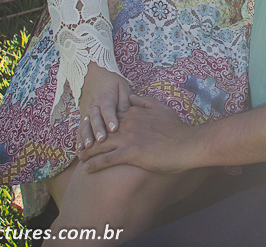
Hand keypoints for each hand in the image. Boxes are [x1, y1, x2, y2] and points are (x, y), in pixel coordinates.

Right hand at [78, 63, 131, 149]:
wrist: (92, 73)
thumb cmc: (111, 81)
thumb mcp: (122, 85)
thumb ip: (124, 99)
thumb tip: (127, 113)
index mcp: (106, 97)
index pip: (108, 109)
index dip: (110, 119)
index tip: (114, 128)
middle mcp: (94, 105)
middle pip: (95, 119)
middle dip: (97, 130)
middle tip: (101, 140)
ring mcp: (86, 111)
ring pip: (85, 124)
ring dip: (85, 136)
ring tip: (88, 147)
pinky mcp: (82, 116)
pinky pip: (79, 127)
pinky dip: (78, 137)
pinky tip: (79, 148)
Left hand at [79, 94, 193, 174]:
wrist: (185, 145)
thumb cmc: (177, 129)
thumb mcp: (162, 108)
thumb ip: (145, 101)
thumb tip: (130, 97)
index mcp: (134, 114)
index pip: (111, 118)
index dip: (101, 125)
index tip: (93, 130)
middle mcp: (128, 125)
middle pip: (101, 131)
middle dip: (89, 138)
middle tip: (80, 146)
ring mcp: (127, 139)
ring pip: (100, 145)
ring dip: (87, 152)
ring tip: (80, 157)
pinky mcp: (129, 153)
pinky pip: (106, 159)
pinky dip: (94, 164)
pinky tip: (86, 169)